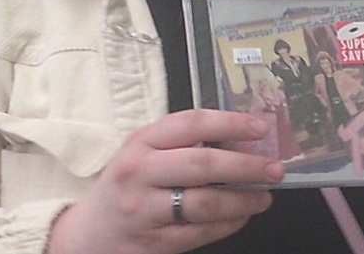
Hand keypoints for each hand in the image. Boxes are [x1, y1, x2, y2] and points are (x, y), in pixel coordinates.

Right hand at [47, 109, 284, 253]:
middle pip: (202, 165)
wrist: (89, 232)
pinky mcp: (153, 244)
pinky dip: (228, 224)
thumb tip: (239, 137)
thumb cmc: (128, 180)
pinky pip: (199, 234)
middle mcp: (140, 173)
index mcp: (141, 141)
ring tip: (264, 196)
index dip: (231, 123)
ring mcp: (144, 212)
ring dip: (242, 201)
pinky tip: (242, 216)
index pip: (192, 123)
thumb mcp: (144, 149)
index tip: (262, 126)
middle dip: (245, 167)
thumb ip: (182, 139)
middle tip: (274, 168)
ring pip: (204, 205)